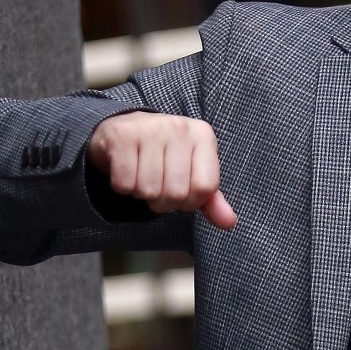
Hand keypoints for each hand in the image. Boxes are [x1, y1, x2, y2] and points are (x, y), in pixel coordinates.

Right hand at [86, 111, 236, 228]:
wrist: (124, 129)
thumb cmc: (162, 155)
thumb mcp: (191, 173)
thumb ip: (210, 199)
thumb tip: (229, 222)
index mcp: (203, 135)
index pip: (205, 188)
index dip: (190, 202)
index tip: (180, 191)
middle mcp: (179, 127)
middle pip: (176, 193)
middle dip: (163, 202)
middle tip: (156, 185)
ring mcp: (150, 128)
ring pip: (149, 191)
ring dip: (141, 194)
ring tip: (140, 176)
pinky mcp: (122, 135)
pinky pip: (125, 183)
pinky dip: (122, 187)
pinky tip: (125, 170)